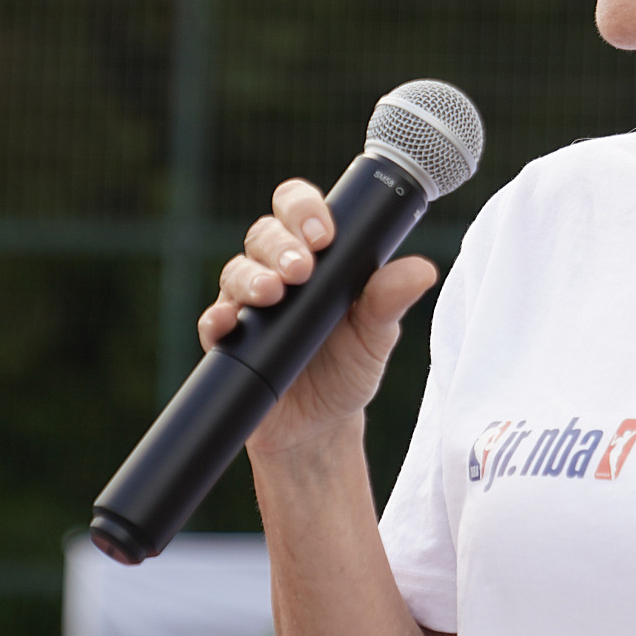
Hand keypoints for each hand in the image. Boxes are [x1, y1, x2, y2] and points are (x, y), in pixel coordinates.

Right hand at [203, 177, 440, 456]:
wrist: (320, 427)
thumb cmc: (348, 367)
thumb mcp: (377, 334)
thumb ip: (391, 299)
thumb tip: (422, 270)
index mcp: (315, 256)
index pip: (298, 210)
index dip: (304, 208)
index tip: (323, 233)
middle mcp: (276, 271)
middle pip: (264, 234)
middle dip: (280, 245)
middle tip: (301, 269)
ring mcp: (248, 304)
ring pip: (236, 270)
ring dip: (251, 277)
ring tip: (272, 293)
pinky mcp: (228, 341)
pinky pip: (212, 320)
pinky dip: (217, 317)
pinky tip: (228, 321)